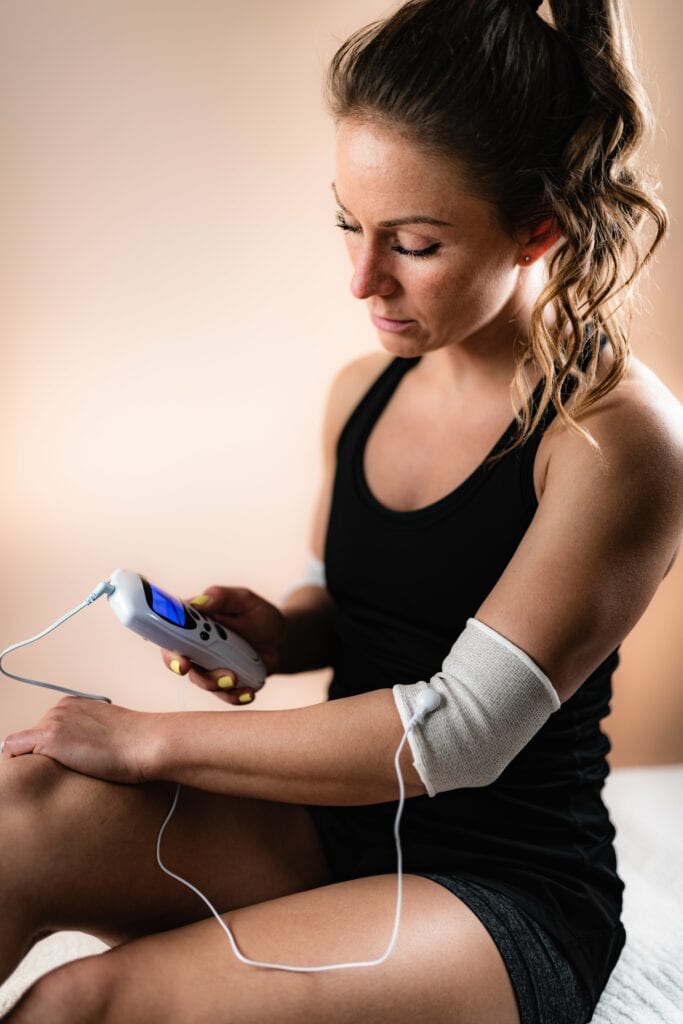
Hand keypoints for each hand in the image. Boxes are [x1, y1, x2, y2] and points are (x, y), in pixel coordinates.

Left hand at [1, 696, 160, 783]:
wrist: (146, 742)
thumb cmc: (136, 745)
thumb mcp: (108, 732)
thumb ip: (88, 736)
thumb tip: (81, 754)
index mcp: (74, 705)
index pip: (46, 729)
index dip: (50, 750)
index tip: (64, 764)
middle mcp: (60, 708)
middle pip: (31, 738)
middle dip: (40, 756)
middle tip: (64, 773)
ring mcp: (53, 721)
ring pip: (20, 745)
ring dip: (32, 761)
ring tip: (59, 776)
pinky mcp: (49, 737)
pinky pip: (12, 748)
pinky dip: (16, 762)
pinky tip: (39, 774)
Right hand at [161, 585, 287, 705]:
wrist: (281, 639)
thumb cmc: (258, 615)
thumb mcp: (244, 600)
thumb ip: (222, 597)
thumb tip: (199, 601)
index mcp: (194, 625)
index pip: (170, 637)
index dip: (169, 651)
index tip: (179, 660)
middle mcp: (198, 649)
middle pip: (182, 664)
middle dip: (192, 673)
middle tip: (207, 672)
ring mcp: (212, 668)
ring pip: (203, 682)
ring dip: (215, 684)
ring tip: (235, 678)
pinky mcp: (228, 684)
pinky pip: (226, 696)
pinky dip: (235, 697)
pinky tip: (248, 692)